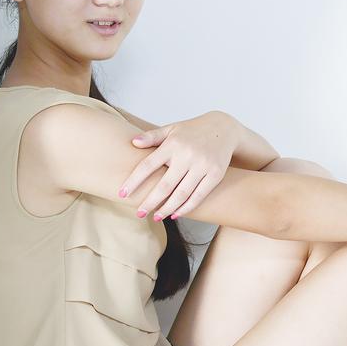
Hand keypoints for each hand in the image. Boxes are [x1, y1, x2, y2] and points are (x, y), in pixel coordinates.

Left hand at [117, 111, 239, 220]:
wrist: (224, 128)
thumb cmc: (192, 131)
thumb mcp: (172, 129)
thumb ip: (152, 136)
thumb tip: (133, 143)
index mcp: (172, 144)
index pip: (148, 166)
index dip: (134, 181)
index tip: (122, 194)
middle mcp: (187, 155)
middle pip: (165, 185)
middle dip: (150, 202)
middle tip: (139, 214)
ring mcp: (203, 166)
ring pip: (182, 194)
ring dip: (167, 209)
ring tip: (156, 217)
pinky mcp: (215, 174)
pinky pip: (198, 196)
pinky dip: (186, 208)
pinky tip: (176, 214)